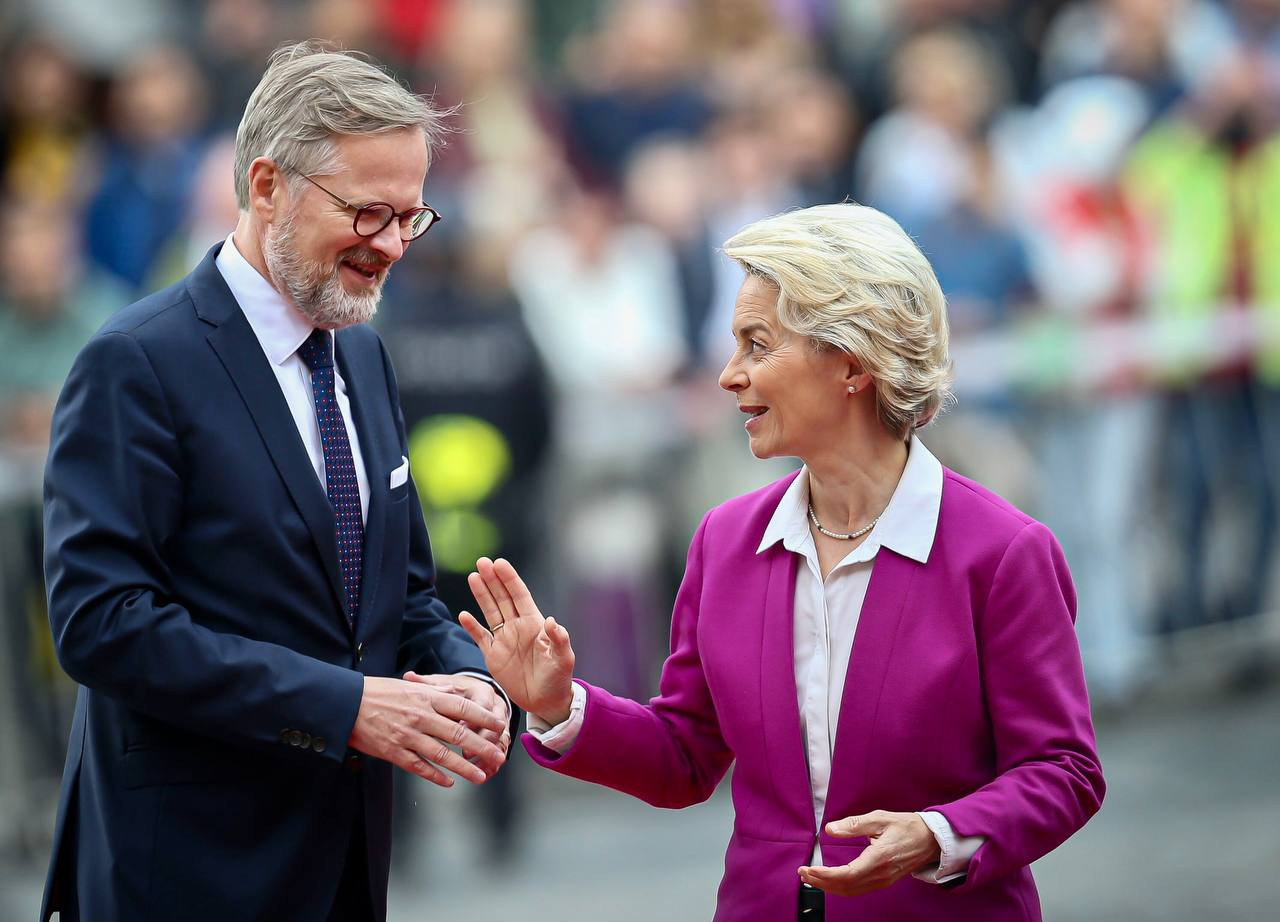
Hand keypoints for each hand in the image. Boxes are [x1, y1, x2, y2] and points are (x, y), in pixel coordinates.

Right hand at [347, 676, 506, 786]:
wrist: (346, 703)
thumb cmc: (377, 692)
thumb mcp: (409, 686)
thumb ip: (434, 691)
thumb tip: (456, 691)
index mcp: (426, 698)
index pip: (463, 708)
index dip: (484, 718)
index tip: (500, 725)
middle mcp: (420, 717)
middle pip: (458, 734)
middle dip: (482, 747)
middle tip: (498, 757)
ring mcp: (407, 736)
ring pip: (442, 755)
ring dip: (464, 767)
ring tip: (480, 776)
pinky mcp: (394, 752)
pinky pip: (419, 767)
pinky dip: (435, 776)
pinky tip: (448, 782)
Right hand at [458, 557, 575, 725]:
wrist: (546, 701)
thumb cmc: (559, 677)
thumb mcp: (563, 658)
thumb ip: (558, 639)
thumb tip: (551, 621)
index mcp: (534, 624)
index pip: (520, 595)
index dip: (510, 579)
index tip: (500, 563)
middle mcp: (517, 627)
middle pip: (502, 598)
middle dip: (493, 580)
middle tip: (482, 562)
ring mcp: (504, 640)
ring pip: (490, 612)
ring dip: (482, 595)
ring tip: (473, 577)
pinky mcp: (493, 656)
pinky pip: (480, 637)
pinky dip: (472, 627)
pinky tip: (463, 614)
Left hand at [798, 811, 940, 896]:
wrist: (930, 839)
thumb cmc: (906, 826)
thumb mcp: (879, 818)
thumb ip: (853, 824)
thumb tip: (830, 829)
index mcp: (878, 858)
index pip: (847, 874)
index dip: (825, 875)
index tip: (809, 869)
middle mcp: (880, 874)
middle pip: (846, 887)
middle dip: (821, 882)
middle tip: (803, 873)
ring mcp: (883, 880)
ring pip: (851, 891)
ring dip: (829, 887)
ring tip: (811, 878)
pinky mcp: (883, 881)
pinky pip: (859, 889)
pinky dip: (841, 887)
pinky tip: (830, 881)